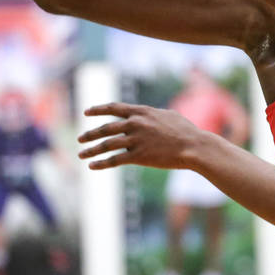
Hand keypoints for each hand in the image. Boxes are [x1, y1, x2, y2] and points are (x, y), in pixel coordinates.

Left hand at [77, 102, 203, 170]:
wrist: (194, 146)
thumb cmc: (185, 131)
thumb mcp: (168, 115)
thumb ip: (153, 114)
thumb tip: (149, 114)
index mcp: (141, 112)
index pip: (113, 108)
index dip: (98, 110)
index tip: (86, 112)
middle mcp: (135, 124)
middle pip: (105, 128)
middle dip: (90, 134)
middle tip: (80, 139)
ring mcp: (136, 140)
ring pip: (106, 145)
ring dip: (91, 150)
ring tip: (81, 154)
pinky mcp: (139, 156)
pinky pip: (115, 160)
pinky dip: (101, 163)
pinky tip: (93, 166)